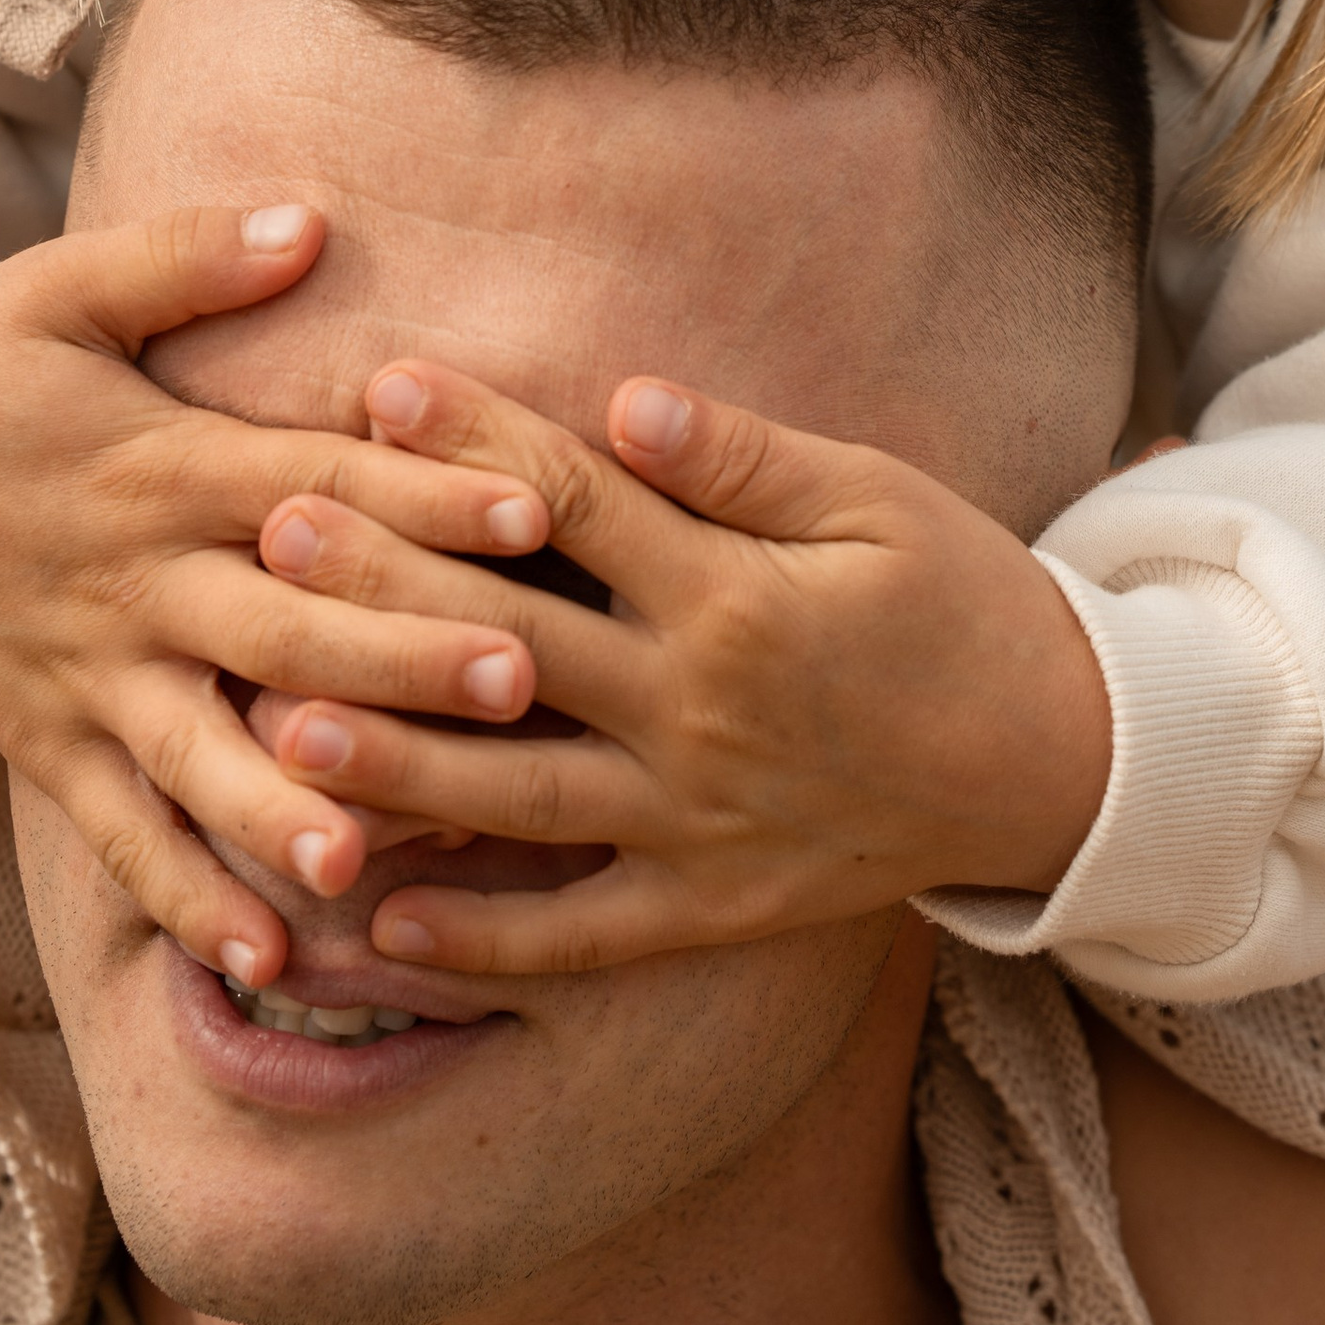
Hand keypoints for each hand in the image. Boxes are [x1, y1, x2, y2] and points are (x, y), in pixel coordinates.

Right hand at [0, 210, 557, 985]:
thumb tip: (310, 218)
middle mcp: (141, 582)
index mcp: (166, 464)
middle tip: (522, 684)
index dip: (423, 495)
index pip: (316, 480)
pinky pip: (123, 835)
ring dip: (288, 808)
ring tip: (368, 862)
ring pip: (204, 754)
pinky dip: (187, 899)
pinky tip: (266, 958)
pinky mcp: (54, 742)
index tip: (531, 513)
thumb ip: (190, 254)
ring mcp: (96, 675)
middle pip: (286, 627)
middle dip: (403, 659)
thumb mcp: (67, 286)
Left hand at [244, 360, 1114, 974]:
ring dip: (389, 768)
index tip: (374, 387)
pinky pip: (575, 932)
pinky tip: (381, 923)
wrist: (1056, 762)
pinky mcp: (707, 907)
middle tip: (268, 535)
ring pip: (511, 800)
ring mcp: (694, 824)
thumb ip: (742, 458)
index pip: (574, 503)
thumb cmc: (961, 598)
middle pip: (508, 643)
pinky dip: (479, 936)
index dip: (472, 440)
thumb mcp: (875, 499)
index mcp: (735, 597)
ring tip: (273, 731)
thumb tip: (622, 395)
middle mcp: (697, 715)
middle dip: (383, 587)